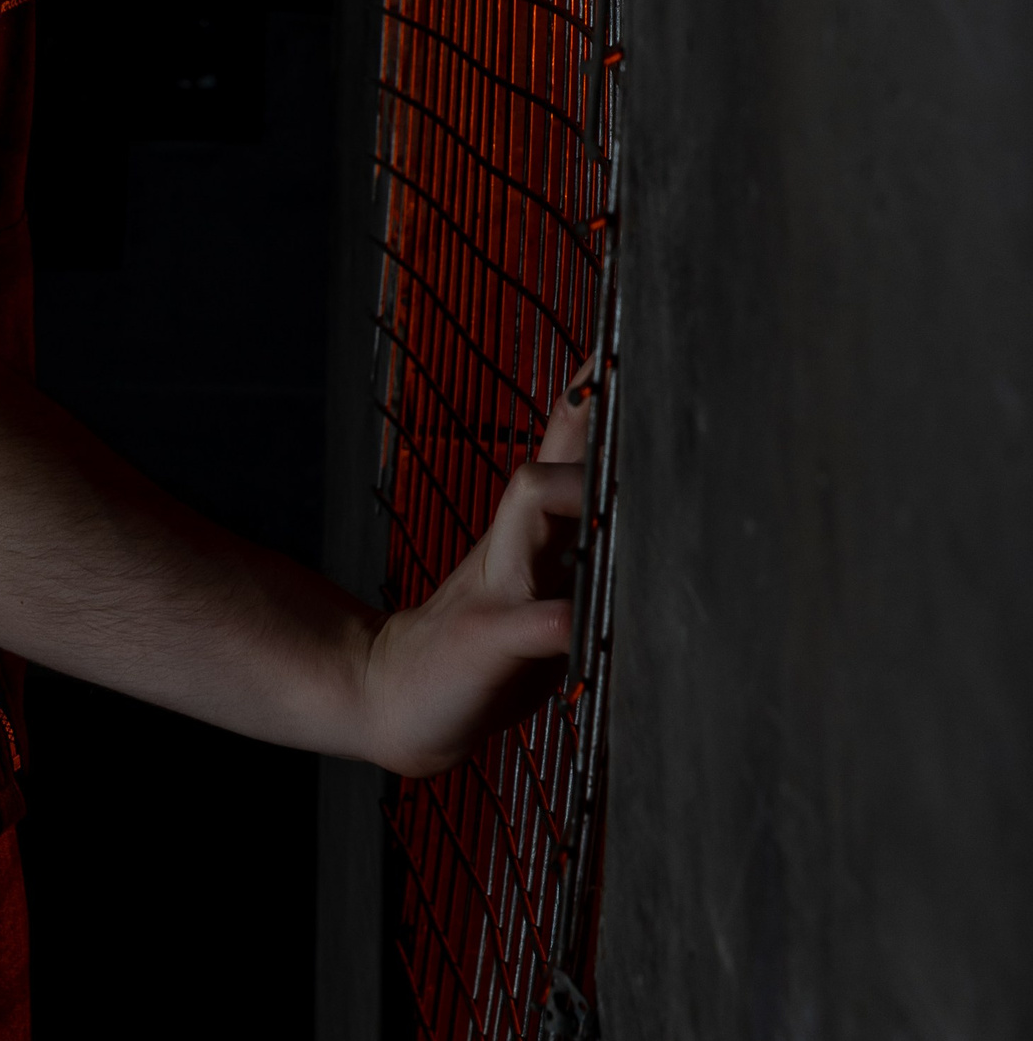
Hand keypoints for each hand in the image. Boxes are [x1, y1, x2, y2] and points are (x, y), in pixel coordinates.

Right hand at [360, 375, 591, 777]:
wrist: (397, 698)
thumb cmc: (489, 642)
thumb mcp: (539, 580)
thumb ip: (579, 537)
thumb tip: (643, 497)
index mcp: (536, 530)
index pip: (568, 445)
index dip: (596, 394)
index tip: (627, 342)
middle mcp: (517, 545)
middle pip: (551, 463)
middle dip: (590, 428)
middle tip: (627, 380)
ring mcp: (499, 588)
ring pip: (533, 518)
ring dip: (571, 497)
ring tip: (613, 491)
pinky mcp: (485, 641)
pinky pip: (525, 624)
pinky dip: (552, 620)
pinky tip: (576, 621)